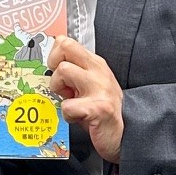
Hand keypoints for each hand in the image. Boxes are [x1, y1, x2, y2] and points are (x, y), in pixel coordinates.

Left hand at [46, 36, 123, 163]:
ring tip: (72, 101)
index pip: (67, 42)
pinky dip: (68, 115)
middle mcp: (98, 71)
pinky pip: (67, 105)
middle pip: (65, 47)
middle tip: (62, 84)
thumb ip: (75, 68)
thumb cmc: (102, 108)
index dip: (55, 55)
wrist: (121, 133)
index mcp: (95, 63)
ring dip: (59, 90)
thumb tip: (54, 55)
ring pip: (62, 71)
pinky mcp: (97, 108)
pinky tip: (78, 117)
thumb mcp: (90, 82)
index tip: (58, 71)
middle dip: (54, 65)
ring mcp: (99, 88)